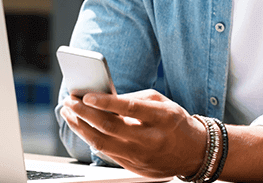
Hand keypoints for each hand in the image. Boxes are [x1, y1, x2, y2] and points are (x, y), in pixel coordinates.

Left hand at [60, 89, 206, 177]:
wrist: (194, 152)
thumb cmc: (175, 122)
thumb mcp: (162, 102)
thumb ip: (135, 99)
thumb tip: (105, 98)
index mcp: (162, 118)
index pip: (130, 108)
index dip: (106, 102)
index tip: (87, 95)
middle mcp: (151, 139)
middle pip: (110, 127)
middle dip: (85, 113)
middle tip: (70, 101)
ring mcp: (141, 156)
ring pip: (102, 143)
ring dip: (81, 127)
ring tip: (69, 114)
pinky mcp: (134, 167)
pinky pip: (107, 153)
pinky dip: (91, 139)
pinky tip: (83, 128)